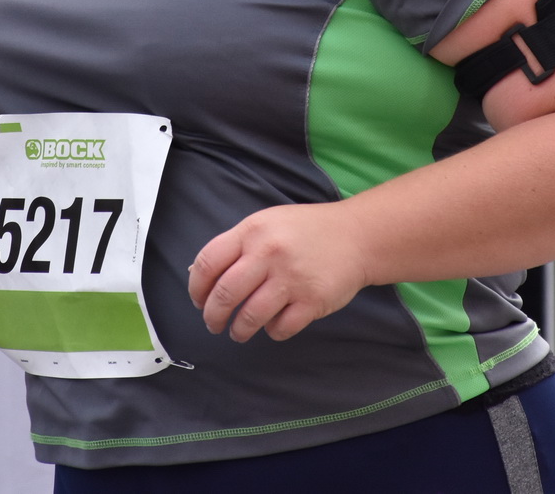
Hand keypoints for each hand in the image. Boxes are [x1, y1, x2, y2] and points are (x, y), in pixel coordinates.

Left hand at [188, 202, 370, 342]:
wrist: (357, 236)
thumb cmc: (307, 231)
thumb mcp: (268, 224)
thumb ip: (238, 245)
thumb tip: (201, 275)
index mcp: (253, 231)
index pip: (209, 262)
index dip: (197, 287)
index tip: (198, 300)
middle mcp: (269, 253)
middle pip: (225, 294)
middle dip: (213, 316)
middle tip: (214, 324)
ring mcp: (291, 278)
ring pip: (250, 317)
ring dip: (239, 330)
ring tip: (238, 332)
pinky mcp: (312, 301)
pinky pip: (280, 328)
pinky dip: (272, 332)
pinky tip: (273, 325)